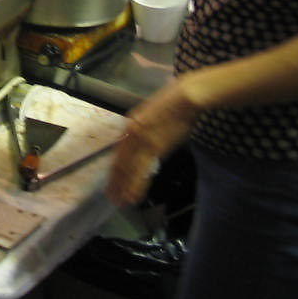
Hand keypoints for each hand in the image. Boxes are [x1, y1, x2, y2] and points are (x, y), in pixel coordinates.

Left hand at [107, 79, 200, 206]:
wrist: (185, 97)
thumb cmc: (174, 106)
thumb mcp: (153, 117)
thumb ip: (146, 130)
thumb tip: (144, 144)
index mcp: (130, 125)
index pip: (118, 154)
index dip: (114, 171)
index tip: (112, 184)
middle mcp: (130, 133)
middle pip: (119, 163)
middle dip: (115, 182)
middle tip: (112, 198)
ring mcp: (140, 140)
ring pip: (128, 170)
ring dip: (124, 187)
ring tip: (121, 201)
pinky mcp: (154, 146)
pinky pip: (142, 170)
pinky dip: (137, 184)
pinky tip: (133, 195)